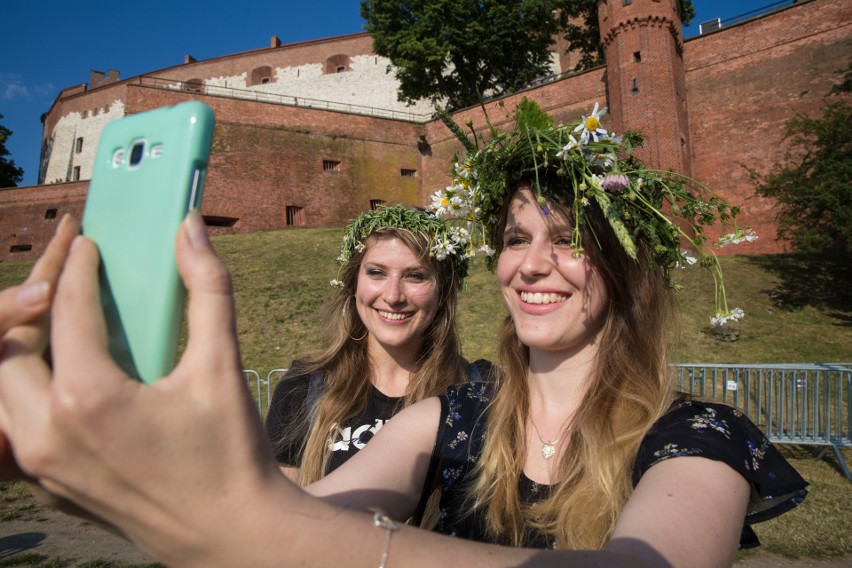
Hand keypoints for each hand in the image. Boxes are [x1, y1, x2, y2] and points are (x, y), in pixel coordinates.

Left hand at [0, 211, 285, 565]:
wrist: (230, 534)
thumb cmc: (229, 453)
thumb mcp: (221, 367)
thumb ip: (206, 289)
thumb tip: (189, 229)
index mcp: (88, 400)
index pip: (68, 311)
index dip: (77, 266)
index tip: (86, 240)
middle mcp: (48, 432)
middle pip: (14, 342)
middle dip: (37, 296)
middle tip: (65, 268)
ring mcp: (40, 464)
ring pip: (4, 384)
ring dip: (24, 342)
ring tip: (58, 314)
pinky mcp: (46, 483)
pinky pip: (15, 421)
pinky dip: (28, 385)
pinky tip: (63, 370)